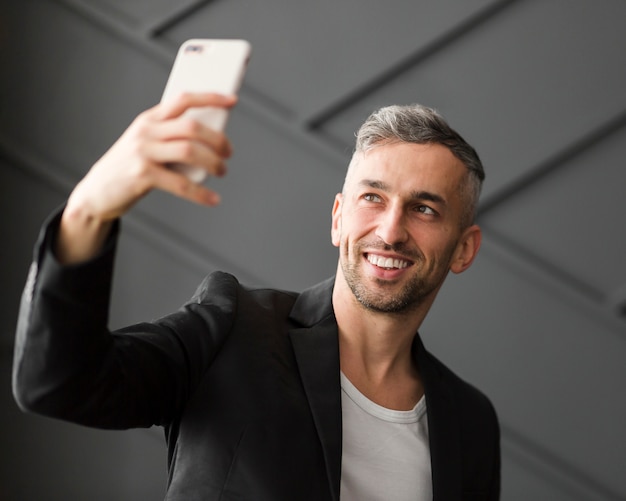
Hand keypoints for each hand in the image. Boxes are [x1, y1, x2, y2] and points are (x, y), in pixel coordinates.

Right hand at [56, 93, 236, 263]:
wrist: (96, 191)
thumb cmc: (130, 167)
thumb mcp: (147, 144)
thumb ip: (172, 137)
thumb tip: (214, 139)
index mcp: (149, 119)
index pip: (183, 99)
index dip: (210, 97)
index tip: (232, 101)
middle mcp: (146, 131)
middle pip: (191, 127)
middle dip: (217, 139)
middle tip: (228, 152)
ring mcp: (143, 152)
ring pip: (189, 150)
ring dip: (213, 162)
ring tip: (222, 171)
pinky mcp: (142, 175)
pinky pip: (181, 183)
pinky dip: (201, 193)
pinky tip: (212, 199)